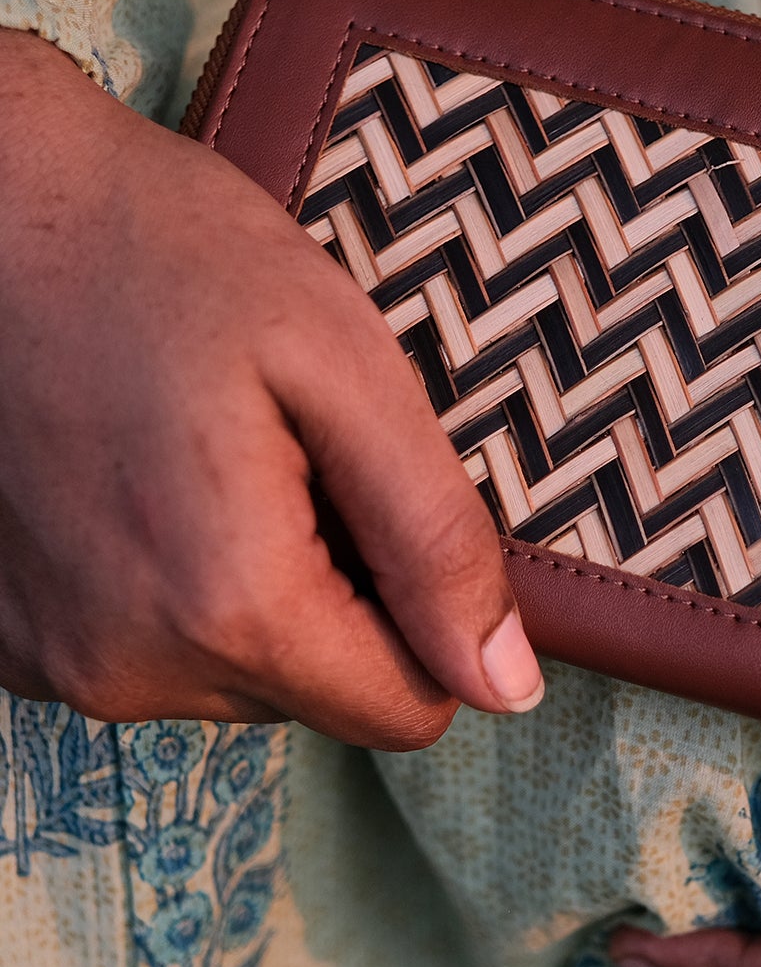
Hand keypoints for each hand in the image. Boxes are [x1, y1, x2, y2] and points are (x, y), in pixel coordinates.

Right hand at [0, 30, 541, 743]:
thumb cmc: (164, 256)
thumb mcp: (347, 373)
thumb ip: (438, 542)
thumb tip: (504, 682)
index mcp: (227, 610)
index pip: (405, 710)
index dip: (427, 616)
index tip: (377, 505)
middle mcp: (126, 669)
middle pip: (322, 693)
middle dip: (340, 591)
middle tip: (286, 459)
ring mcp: (50, 662)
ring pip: (240, 677)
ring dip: (259, 588)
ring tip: (211, 460)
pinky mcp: (8, 639)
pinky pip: (155, 653)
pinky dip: (175, 587)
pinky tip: (146, 484)